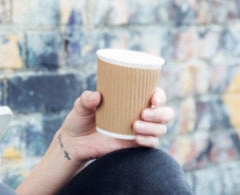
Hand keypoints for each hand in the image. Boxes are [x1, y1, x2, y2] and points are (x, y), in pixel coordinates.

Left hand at [56, 88, 173, 162]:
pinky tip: (137, 138)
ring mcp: (139, 130)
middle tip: (144, 113)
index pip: (155, 95)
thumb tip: (96, 96)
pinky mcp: (135, 145)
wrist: (75, 142)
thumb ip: (86, 99)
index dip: (160, 96)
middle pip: (165, 113)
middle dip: (161, 113)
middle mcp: (140, 114)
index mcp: (131, 100)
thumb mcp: (81, 106)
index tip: (153, 99)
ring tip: (135, 126)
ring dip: (153, 127)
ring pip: (161, 128)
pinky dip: (149, 140)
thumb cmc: (80, 119)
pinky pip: (152, 143)